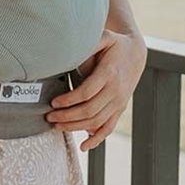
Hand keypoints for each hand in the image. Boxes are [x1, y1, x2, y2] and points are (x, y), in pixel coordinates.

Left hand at [46, 28, 147, 149]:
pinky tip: (83, 146)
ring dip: (75, 127)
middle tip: (49, 117)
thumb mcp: (103, 38)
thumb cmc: (114, 45)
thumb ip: (88, 43)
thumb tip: (68, 50)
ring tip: (56, 126)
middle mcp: (115, 91)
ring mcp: (119, 102)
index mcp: (109, 73)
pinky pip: (109, 128)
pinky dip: (97, 139)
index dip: (69, 100)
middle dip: (67, 116)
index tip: (53, 102)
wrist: (136, 54)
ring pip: (96, 122)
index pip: (87, 92)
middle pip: (89, 110)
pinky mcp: (119, 109)